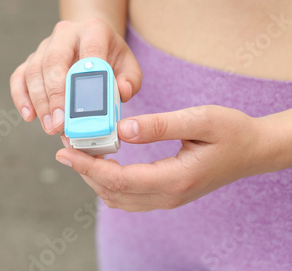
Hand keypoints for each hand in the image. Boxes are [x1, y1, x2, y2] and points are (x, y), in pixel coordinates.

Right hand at [10, 18, 141, 134]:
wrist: (91, 41)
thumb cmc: (111, 58)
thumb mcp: (128, 65)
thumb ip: (130, 80)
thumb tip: (122, 91)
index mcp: (93, 30)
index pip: (88, 51)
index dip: (82, 80)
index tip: (80, 108)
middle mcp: (66, 33)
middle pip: (53, 62)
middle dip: (54, 96)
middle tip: (58, 124)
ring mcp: (45, 45)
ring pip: (34, 71)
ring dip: (40, 102)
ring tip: (49, 127)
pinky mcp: (31, 58)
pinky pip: (19, 77)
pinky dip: (21, 97)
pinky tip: (29, 115)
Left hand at [56, 105, 269, 211]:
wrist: (253, 150)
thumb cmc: (231, 131)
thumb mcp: (200, 119)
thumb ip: (160, 125)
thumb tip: (121, 130)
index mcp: (175, 179)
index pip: (119, 180)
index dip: (88, 166)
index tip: (65, 152)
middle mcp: (167, 196)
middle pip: (112, 192)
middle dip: (84, 169)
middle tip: (65, 144)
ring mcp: (166, 199)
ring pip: (116, 197)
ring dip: (93, 176)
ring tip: (78, 151)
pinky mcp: (165, 194)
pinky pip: (127, 196)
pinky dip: (106, 181)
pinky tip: (99, 162)